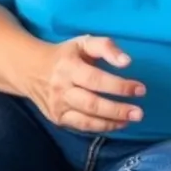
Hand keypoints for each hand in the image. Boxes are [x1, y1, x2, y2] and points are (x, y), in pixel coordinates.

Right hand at [30, 35, 144, 132]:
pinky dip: (100, 127)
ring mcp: (58, 106)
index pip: (96, 80)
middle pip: (92, 103)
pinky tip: (118, 124)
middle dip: (117, 110)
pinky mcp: (57, 118)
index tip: (140, 89)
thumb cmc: (66, 55)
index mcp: (69, 68)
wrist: (30, 69)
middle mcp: (61, 89)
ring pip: (86, 119)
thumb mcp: (84, 43)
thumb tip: (126, 62)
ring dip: (111, 122)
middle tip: (139, 113)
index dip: (119, 86)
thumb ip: (106, 47)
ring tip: (131, 120)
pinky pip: (81, 126)